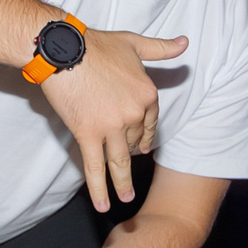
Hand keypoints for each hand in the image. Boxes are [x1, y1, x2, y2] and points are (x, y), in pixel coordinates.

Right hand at [42, 29, 192, 210]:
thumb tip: (184, 43)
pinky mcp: (87, 134)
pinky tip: (103, 205)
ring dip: (123, 183)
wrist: (63, 49)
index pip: (150, 122)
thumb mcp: (135, 43)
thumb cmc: (97, 44)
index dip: (145, 135)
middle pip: (134, 141)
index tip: (142, 146)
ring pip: (119, 161)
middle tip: (128, 171)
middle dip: (130, 154)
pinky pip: (95, 167)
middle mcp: (133, 114)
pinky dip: (99, 189)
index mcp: (147, 94)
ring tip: (126, 198)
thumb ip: (161, 49)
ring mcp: (111, 127)